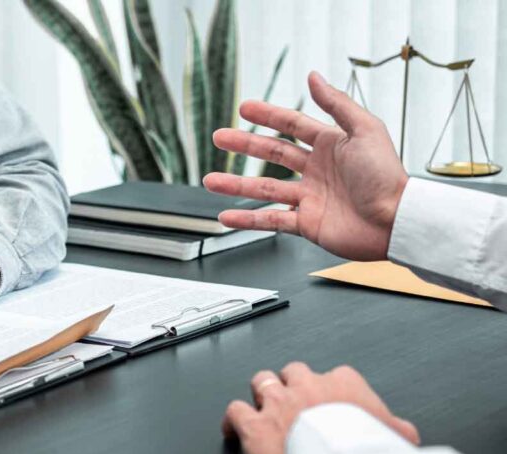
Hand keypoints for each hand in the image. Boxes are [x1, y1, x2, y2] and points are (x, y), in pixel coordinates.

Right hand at [204, 72, 409, 260]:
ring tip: (210, 181)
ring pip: (264, 189)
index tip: (244, 108)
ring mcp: (310, 198)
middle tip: (219, 137)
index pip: (292, 126)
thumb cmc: (387, 177)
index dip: (268, 115)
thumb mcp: (365, 130)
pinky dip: (247, 219)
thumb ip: (337, 103)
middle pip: (272, 154)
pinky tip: (226, 217)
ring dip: (236, 184)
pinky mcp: (307, 224)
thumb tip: (313, 76)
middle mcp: (317, 171)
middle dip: (244, 145)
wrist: (395, 221)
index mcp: (332, 146)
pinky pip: (271, 221)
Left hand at [222, 362, 419, 453]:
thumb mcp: (397, 437)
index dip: (330, 391)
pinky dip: (232, 420)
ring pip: (262, 381)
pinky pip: (235, 411)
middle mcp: (306, 386)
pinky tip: (233, 430)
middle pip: (293, 371)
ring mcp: (277, 403)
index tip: (331, 405)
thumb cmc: (367, 451)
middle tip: (294, 402)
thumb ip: (398, 430)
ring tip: (263, 405)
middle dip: (292, 384)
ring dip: (262, 392)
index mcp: (343, 383)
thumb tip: (407, 435)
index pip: (336, 376)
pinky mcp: (255, 424)